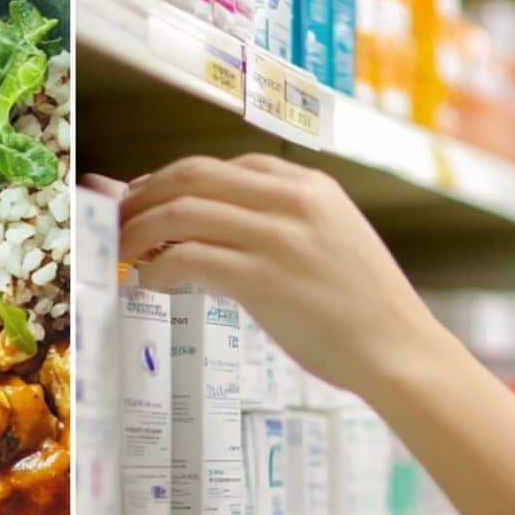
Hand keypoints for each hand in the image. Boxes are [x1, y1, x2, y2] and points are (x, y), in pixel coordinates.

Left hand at [117, 154, 448, 397]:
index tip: (143, 200)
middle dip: (142, 196)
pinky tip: (152, 282)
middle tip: (116, 221)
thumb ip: (278, 222)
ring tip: (122, 253)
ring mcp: (279, 237)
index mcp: (308, 186)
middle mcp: (292, 200)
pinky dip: (158, 268)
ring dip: (138, 231)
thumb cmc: (360, 307)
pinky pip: (189, 257)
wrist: (399, 349)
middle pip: (190, 176)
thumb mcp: (329, 240)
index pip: (221, 166)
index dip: (169, 180)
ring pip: (180, 212)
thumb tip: (205, 226)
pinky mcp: (264, 278)